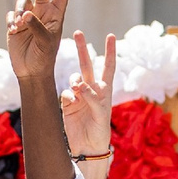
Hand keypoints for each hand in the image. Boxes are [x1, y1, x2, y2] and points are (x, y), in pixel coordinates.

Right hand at [6, 0, 73, 77]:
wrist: (31, 71)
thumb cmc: (44, 58)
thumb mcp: (45, 42)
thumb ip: (36, 26)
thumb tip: (24, 13)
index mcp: (56, 15)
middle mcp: (43, 12)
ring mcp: (29, 17)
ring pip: (22, 2)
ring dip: (19, 12)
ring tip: (19, 27)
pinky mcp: (15, 24)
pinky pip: (10, 15)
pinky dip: (11, 22)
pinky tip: (14, 32)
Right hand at [61, 31, 116, 157]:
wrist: (87, 147)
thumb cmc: (100, 131)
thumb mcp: (100, 114)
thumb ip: (92, 98)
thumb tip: (79, 84)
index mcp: (105, 91)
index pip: (108, 67)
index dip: (110, 52)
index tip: (111, 36)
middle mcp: (92, 90)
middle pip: (87, 65)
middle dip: (83, 49)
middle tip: (78, 32)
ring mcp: (79, 95)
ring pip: (74, 77)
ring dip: (75, 79)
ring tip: (77, 88)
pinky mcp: (68, 103)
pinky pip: (66, 92)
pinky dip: (69, 94)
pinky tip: (72, 102)